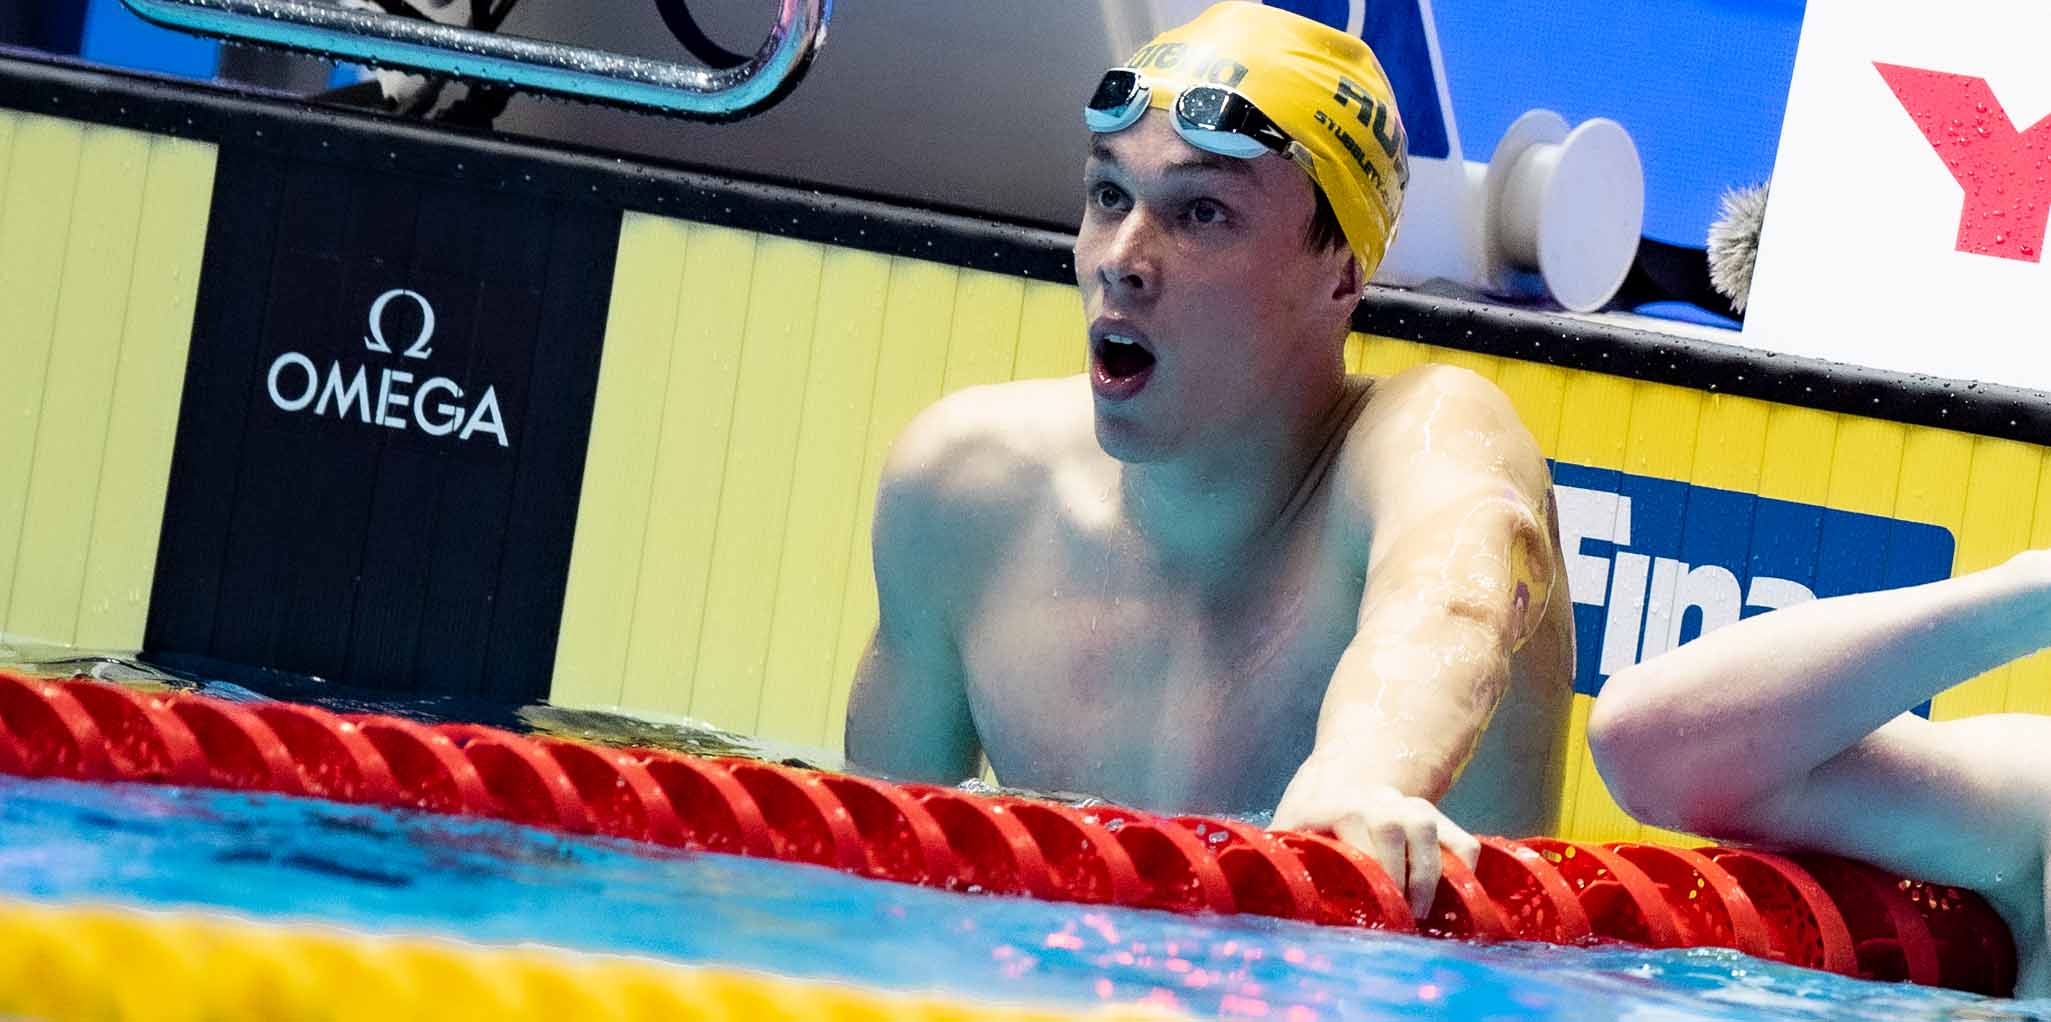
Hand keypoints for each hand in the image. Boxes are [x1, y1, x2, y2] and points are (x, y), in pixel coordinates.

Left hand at [1272, 772, 1479, 918]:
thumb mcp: (1285, 834)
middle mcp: (1379, 802)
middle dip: (1399, 885)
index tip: (1370, 920)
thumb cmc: (1307, 819)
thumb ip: (1279, 862)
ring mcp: (1411, 807)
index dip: (1369, 888)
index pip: (1361, 849)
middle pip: (1397, 836)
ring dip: (1428, 878)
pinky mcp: (1438, 818)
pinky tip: (1450, 898)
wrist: (1339, 778)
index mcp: (1339, 810)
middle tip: (1395, 922)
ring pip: (1430, 835)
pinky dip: (1464, 871)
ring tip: (1417, 913)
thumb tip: (1267, 908)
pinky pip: (1464, 843)